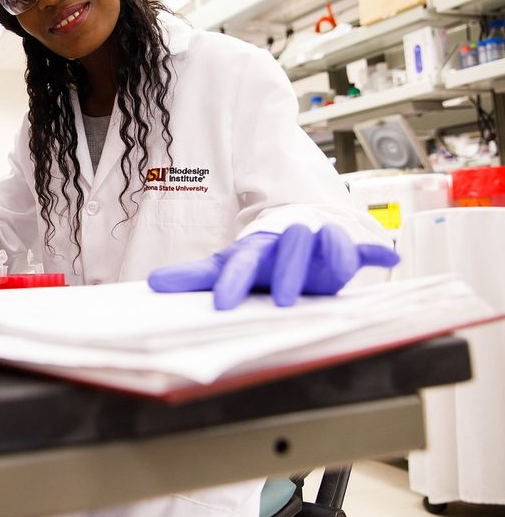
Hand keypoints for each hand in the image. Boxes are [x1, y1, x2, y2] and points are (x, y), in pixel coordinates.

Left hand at [147, 224, 399, 309]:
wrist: (289, 239)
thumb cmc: (258, 259)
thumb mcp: (226, 267)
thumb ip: (193, 277)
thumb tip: (153, 284)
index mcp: (255, 247)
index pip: (242, 261)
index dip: (233, 282)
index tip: (222, 304)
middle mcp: (288, 242)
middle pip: (289, 247)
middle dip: (288, 272)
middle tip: (283, 302)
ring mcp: (317, 243)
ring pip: (326, 242)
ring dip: (331, 255)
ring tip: (338, 273)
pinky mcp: (343, 250)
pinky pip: (361, 247)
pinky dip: (375, 251)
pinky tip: (389, 258)